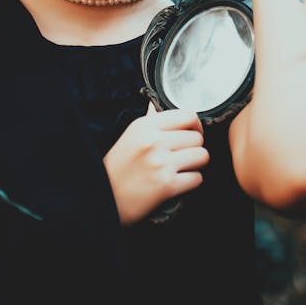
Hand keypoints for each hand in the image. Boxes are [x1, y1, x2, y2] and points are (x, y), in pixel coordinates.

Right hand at [103, 101, 207, 224]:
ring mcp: (161, 163)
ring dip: (196, 164)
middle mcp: (153, 142)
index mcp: (144, 126)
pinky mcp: (166, 185)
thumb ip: (150, 120)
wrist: (103, 198)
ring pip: (202, 156)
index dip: (196, 125)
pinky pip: (197, 178)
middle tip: (184, 155)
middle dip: (194, 148)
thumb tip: (159, 106)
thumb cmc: (116, 169)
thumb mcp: (130, 136)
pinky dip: (191, 181)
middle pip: (197, 137)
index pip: (188, 115)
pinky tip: (178, 182)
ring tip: (183, 168)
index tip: (193, 133)